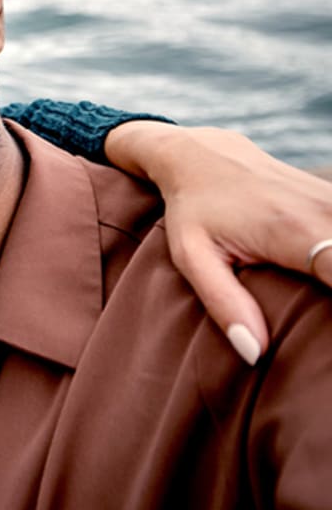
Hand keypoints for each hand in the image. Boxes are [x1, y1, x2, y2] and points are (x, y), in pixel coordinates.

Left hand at [106, 121, 331, 363]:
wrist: (201, 155)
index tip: (330, 336)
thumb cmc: (194, 211)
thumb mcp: (192, 257)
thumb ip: (224, 305)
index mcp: (292, 230)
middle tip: (325, 330)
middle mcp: (324, 211)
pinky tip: (324, 269)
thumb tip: (255, 354)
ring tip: (320, 298)